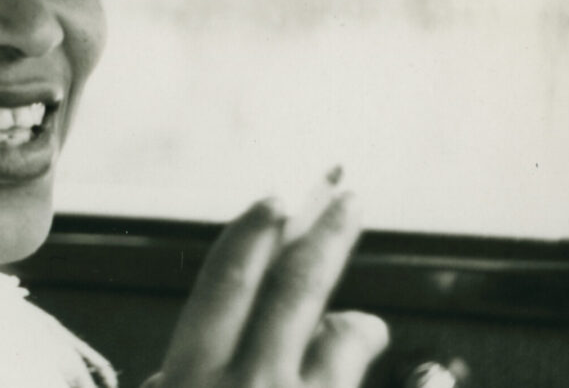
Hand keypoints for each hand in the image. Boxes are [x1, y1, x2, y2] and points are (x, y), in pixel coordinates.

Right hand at [146, 194, 387, 387]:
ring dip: (355, 324)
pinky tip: (393, 366)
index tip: (274, 201)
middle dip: (326, 235)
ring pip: (341, 335)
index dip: (251, 235)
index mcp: (191, 376)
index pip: (226, 284)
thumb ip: (177, 382)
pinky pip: (358, 372)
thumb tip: (175, 361)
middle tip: (348, 199)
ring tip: (361, 330)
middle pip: (295, 287)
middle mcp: (248, 384)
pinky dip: (376, 366)